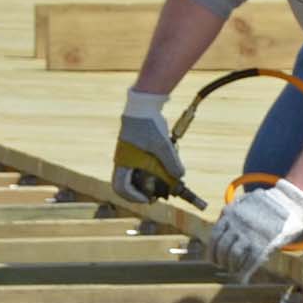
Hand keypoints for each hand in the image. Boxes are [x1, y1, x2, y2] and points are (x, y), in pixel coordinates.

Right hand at [111, 90, 191, 205]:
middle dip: (144, 190)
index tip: (149, 198)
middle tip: (159, 193)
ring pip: (138, 175)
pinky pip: (143, 164)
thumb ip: (172, 162)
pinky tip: (166, 161)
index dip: (134, 197)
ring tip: (166, 176)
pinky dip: (153, 167)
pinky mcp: (137, 149)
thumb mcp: (162, 145)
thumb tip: (180, 176)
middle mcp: (123, 160)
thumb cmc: (148, 124)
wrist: (144, 103)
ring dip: (151, 179)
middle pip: (130, 184)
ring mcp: (129, 155)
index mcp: (123, 162)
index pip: (121, 187)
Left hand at [208, 178, 302, 282]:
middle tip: (221, 266)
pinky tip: (242, 279)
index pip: (215, 234)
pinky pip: (250, 262)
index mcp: (232, 213)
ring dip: (230, 266)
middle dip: (219, 259)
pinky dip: (244, 273)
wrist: (291, 202)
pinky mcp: (263, 244)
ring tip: (232, 270)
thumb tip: (223, 217)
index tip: (211, 258)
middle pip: (221, 246)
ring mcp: (250, 234)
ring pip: (233, 255)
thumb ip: (235, 208)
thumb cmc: (270, 203)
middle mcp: (238, 224)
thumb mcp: (248, 199)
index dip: (211, 250)